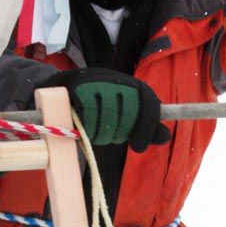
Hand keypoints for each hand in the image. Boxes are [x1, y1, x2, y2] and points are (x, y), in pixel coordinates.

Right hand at [37, 68, 167, 150]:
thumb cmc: (96, 105)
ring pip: (107, 122)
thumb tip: (165, 136)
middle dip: (117, 134)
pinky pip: (87, 120)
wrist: (60, 87)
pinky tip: (81, 127)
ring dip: (99, 134)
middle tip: (107, 134)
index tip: (138, 147)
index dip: (146, 127)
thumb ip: (143, 125)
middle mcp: (117, 79)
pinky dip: (85, 130)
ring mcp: (98, 82)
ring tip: (91, 129)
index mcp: (130, 84)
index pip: (148, 102)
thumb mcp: (123, 113)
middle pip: (127, 118)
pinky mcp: (78, 88)